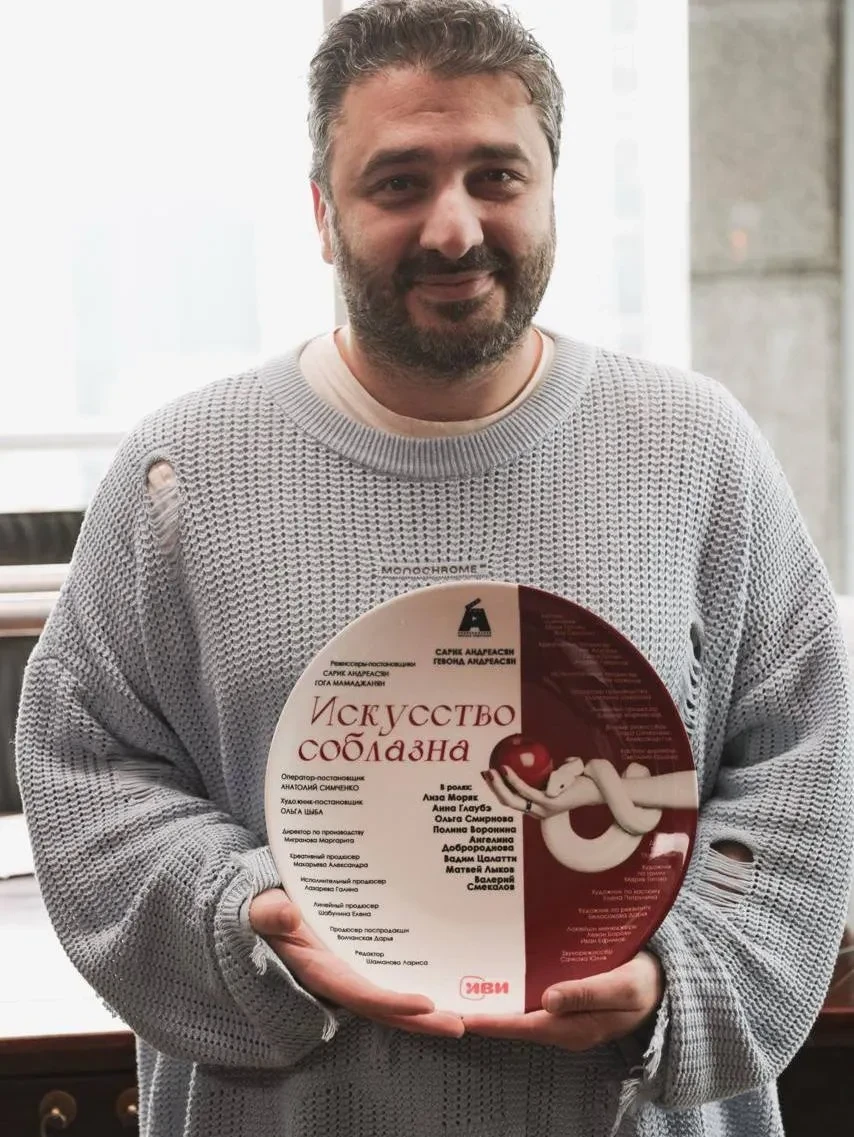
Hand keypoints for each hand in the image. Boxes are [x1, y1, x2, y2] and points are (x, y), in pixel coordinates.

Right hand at [249, 888, 463, 1037]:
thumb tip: (285, 915)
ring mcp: (349, 972)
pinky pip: (388, 980)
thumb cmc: (263, 907)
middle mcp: (337, 978)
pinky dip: (413, 990)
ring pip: (390, 999)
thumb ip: (269, 913)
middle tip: (460, 1024)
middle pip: (383, 1007)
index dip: (390, 1001)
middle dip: (420, 1020)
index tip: (424, 1004)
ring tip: (462, 1013)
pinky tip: (442, 986)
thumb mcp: (261, 907)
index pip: (358, 992)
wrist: (260, 909)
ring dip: (423, 1012)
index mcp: (317, 969)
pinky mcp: (357, 963)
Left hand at [463, 951, 661, 1050]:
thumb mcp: (623, 988)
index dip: (494, 1022)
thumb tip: (549, 1000)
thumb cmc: (644, 984)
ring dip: (496, 999)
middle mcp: (564, 1025)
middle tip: (451, 1001)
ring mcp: (565, 1014)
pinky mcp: (567, 1000)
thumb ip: (588, 993)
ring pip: (523, 1009)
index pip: (525, 1027)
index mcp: (575, 1028)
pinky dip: (514, 987)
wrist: (665, 983)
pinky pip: (534, 997)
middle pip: (517, 1022)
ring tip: (463, 984)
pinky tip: (498, 971)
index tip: (463, 1016)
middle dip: (486, 1013)